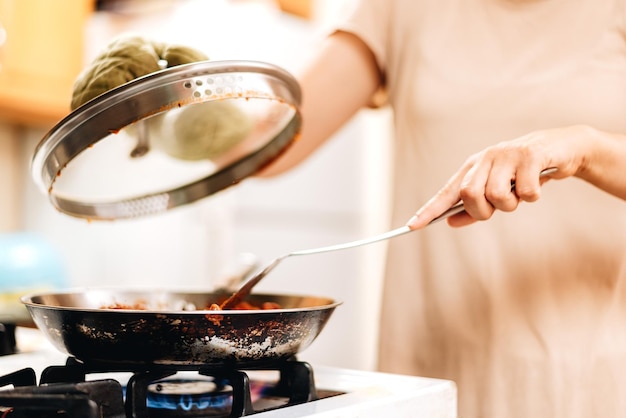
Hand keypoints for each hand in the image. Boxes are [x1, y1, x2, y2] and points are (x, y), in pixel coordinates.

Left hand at [406, 125, 618, 229]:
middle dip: (485, 211)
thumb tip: (450, 222)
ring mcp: (507, 155)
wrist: (562, 148)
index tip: (411, 226)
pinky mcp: (530, 155)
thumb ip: (475, 207)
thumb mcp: (499, 189)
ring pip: (497, 195)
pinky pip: (526, 191)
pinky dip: (533, 196)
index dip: (429, 210)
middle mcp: (486, 158)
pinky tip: (538, 184)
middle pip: (469, 195)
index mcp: (474, 167)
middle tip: (501, 207)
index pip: (447, 192)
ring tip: (522, 193)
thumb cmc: (525, 172)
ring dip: (513, 204)